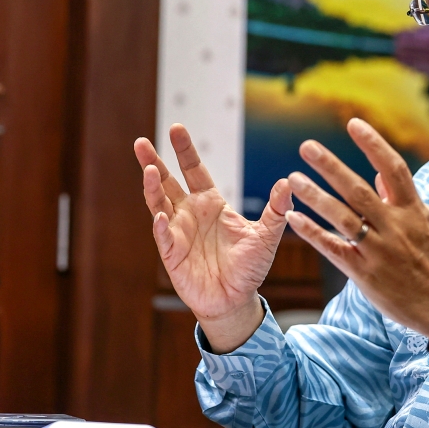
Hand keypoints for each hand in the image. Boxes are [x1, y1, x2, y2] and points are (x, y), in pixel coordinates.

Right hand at [134, 124, 292, 351]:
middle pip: (167, 182)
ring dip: (152, 188)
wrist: (236, 300)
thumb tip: (288, 182)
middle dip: (154, 162)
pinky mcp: (172, 253)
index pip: (194, 170)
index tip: (177, 128)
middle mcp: (190, 213)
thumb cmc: (250, 267)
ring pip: (158, 204)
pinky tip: (161, 216)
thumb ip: (277, 210)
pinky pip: (164, 236)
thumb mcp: (267, 237)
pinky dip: (161, 225)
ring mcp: (178, 231)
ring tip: (149, 170)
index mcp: (211, 203)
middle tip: (140, 143)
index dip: (185, 150)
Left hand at [284, 118, 428, 335]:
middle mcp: (395, 227)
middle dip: (331, 166)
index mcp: (413, 211)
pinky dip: (313, 233)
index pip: (393, 168)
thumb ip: (403, 200)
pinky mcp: (365, 274)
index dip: (373, 144)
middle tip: (307, 146)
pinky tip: (294, 218)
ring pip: (342, 218)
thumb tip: (381, 177)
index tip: (353, 124)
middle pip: (358, 190)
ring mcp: (379, 251)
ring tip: (293, 178)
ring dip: (315, 196)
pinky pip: (334, 249)